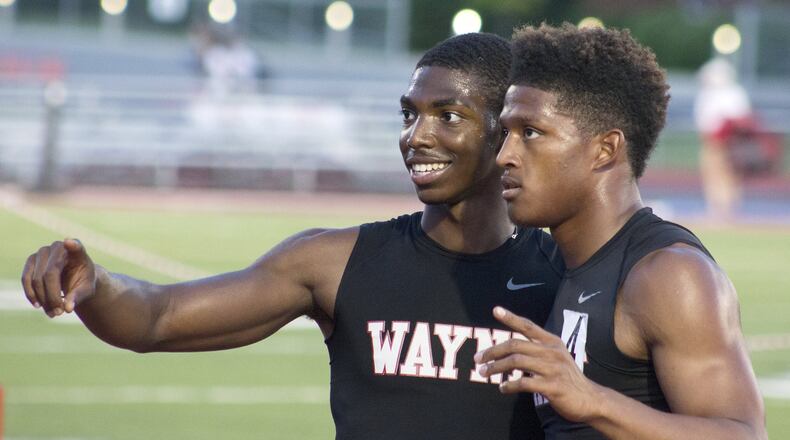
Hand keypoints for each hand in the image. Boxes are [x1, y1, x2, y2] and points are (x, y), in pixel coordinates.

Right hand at [21, 238, 96, 316]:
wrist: (74, 278)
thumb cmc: (83, 282)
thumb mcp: (86, 290)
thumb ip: (78, 297)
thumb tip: (68, 308)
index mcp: (78, 253)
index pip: (76, 247)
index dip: (73, 245)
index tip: (69, 242)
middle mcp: (59, 248)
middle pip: (50, 274)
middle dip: (52, 297)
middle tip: (59, 313)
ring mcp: (42, 252)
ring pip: (36, 279)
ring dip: (42, 299)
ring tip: (53, 313)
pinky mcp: (31, 260)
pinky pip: (26, 279)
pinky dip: (31, 294)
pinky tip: (38, 305)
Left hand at [474, 306, 603, 422]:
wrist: (590, 399)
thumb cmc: (567, 378)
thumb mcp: (555, 357)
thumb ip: (535, 351)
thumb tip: (507, 351)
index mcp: (552, 342)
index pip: (528, 326)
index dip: (511, 317)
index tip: (495, 310)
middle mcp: (552, 352)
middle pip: (515, 345)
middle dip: (493, 351)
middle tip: (478, 359)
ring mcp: (553, 368)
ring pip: (517, 362)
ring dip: (496, 368)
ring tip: (484, 373)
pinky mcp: (553, 386)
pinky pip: (525, 383)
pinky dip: (510, 385)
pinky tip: (503, 388)